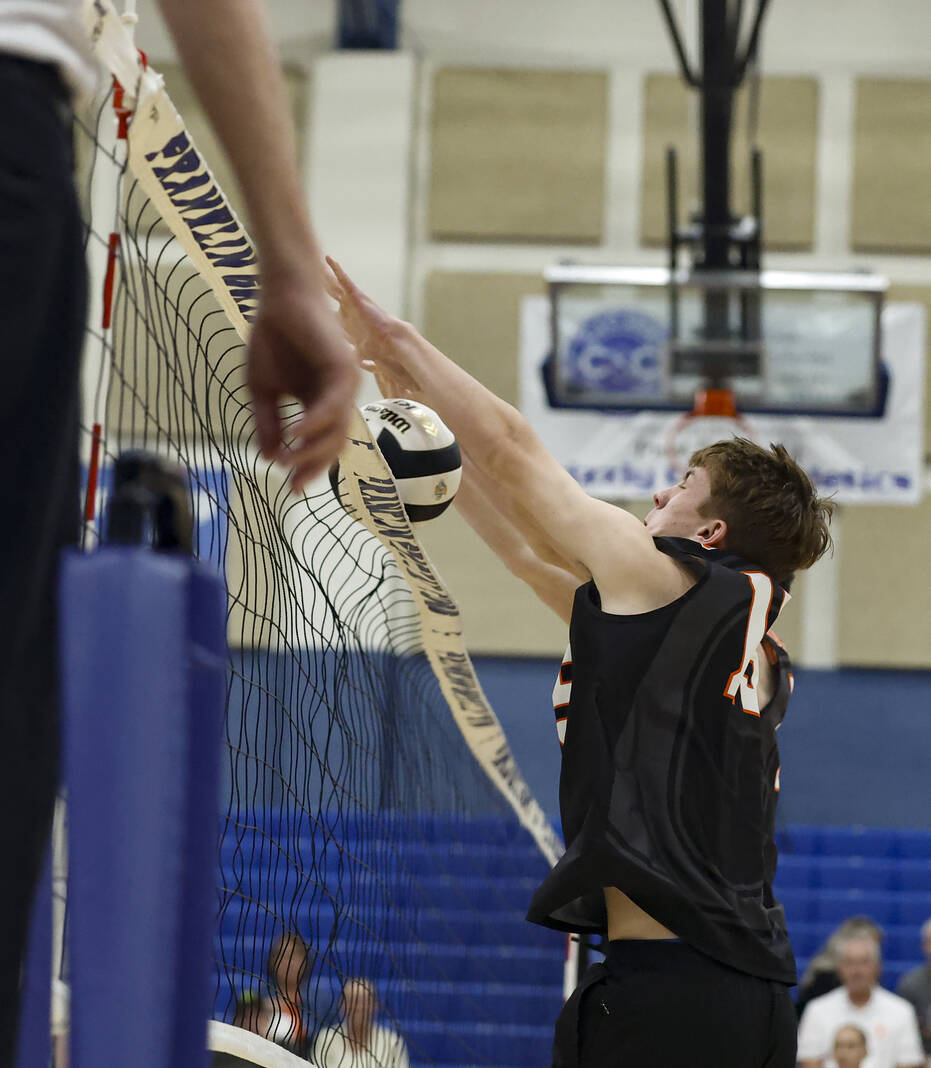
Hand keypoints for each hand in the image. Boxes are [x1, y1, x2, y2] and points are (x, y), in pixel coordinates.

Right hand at [247, 274, 359, 491]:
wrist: (280, 297)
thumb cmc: (272, 338)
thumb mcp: (262, 390)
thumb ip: (268, 423)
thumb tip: (269, 458)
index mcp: (321, 404)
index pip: (321, 446)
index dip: (306, 469)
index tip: (289, 489)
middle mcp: (338, 398)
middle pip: (332, 445)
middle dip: (312, 467)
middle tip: (292, 485)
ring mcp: (345, 384)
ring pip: (336, 430)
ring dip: (311, 450)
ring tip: (287, 461)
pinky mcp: (344, 369)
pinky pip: (332, 405)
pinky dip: (314, 422)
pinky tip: (295, 434)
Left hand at [324, 256, 420, 397]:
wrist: (391, 343)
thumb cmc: (379, 350)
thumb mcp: (360, 354)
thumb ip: (355, 358)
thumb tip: (354, 367)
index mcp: (351, 323)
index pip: (335, 314)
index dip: (325, 309)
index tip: (313, 304)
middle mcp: (352, 309)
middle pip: (335, 295)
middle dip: (325, 286)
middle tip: (312, 275)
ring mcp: (354, 301)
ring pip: (337, 284)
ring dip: (328, 274)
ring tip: (318, 261)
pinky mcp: (357, 296)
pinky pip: (345, 280)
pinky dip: (337, 270)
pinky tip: (328, 259)